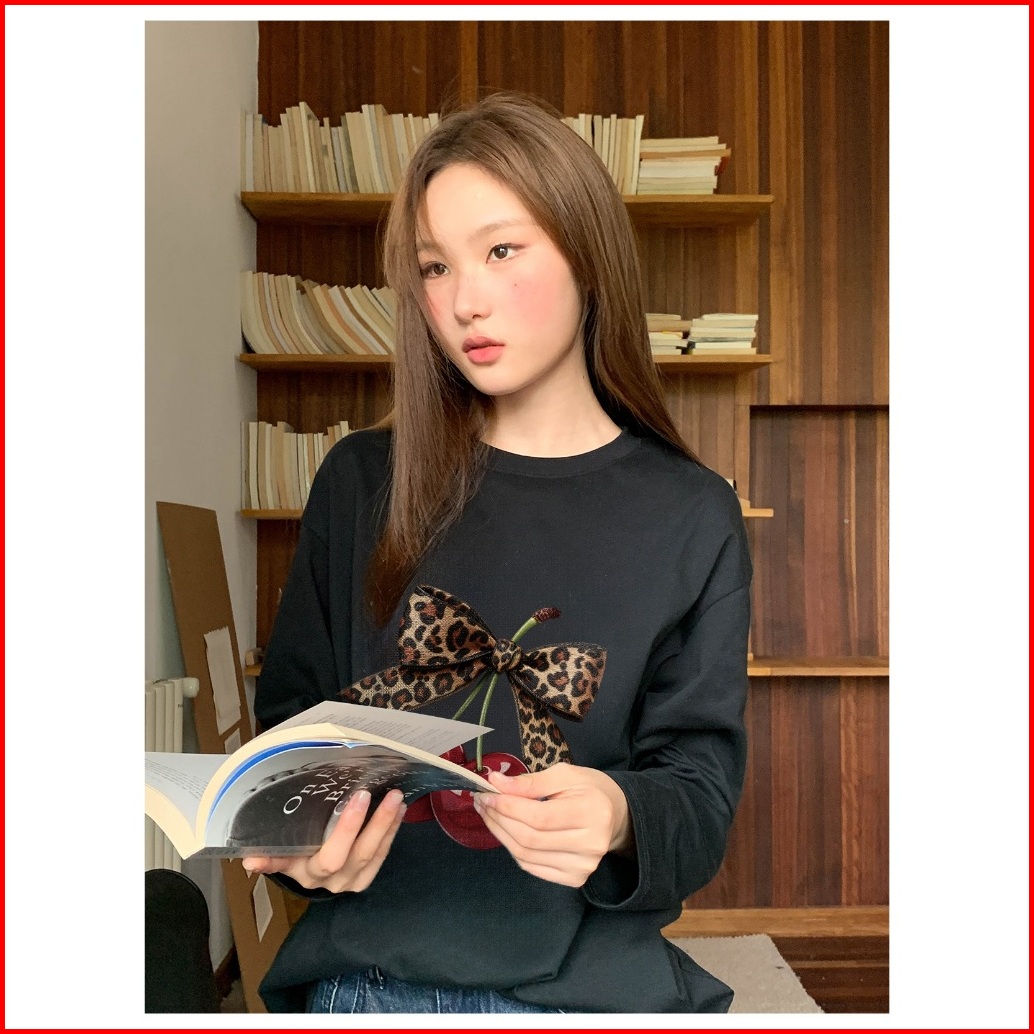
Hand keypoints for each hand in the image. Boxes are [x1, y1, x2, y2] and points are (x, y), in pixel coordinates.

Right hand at [241, 789, 406, 892]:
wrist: (315, 876)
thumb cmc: (297, 854)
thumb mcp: (283, 853)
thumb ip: (270, 855)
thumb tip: (247, 861)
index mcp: (306, 872)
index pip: (320, 857)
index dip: (335, 833)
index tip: (345, 806)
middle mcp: (331, 880)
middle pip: (352, 854)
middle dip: (363, 823)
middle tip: (367, 793)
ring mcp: (352, 880)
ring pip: (373, 853)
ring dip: (385, 823)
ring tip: (395, 797)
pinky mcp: (368, 876)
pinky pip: (384, 853)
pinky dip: (392, 830)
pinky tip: (400, 809)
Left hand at [472, 764, 632, 887]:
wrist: (615, 816)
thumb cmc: (589, 790)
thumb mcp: (564, 775)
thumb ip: (530, 781)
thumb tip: (495, 782)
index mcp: (592, 812)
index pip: (539, 816)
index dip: (507, 807)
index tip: (486, 793)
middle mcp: (591, 845)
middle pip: (530, 838)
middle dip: (499, 819)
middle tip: (482, 802)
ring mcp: (584, 866)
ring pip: (527, 855)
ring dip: (500, 834)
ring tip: (488, 815)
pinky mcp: (575, 879)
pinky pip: (532, 867)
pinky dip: (513, 849)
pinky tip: (505, 832)